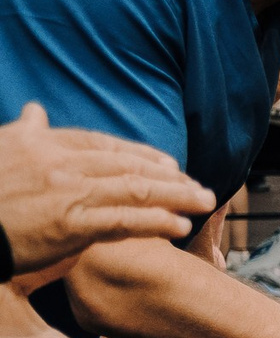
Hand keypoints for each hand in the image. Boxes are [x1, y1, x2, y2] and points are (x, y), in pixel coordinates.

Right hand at [0, 104, 215, 275]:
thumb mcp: (2, 149)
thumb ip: (25, 132)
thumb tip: (34, 111)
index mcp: (44, 143)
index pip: (105, 144)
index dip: (142, 154)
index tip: (170, 163)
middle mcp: (60, 163)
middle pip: (128, 165)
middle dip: (170, 176)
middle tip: (200, 187)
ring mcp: (67, 192)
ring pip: (135, 190)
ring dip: (176, 196)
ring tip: (202, 202)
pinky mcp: (71, 225)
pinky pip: (124, 221)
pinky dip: (156, 222)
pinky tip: (178, 226)